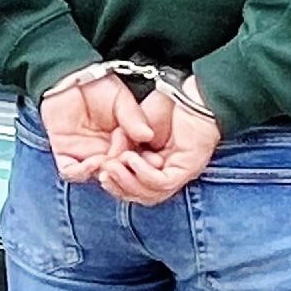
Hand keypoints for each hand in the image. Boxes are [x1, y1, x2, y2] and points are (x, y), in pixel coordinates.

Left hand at [36, 66, 150, 184]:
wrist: (70, 77)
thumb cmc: (97, 85)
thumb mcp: (121, 99)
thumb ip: (133, 117)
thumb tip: (148, 135)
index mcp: (123, 141)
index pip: (134, 160)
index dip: (142, 163)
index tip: (148, 161)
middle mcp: (105, 151)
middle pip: (117, 173)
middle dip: (123, 171)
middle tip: (126, 162)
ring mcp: (85, 154)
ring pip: (96, 176)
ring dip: (104, 173)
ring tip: (108, 162)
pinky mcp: (64, 153)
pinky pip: (70, 172)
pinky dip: (81, 172)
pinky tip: (92, 163)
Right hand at [96, 82, 219, 204]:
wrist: (191, 93)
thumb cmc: (168, 106)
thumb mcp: (137, 129)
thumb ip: (126, 146)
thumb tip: (111, 164)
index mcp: (160, 168)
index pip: (135, 188)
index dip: (115, 183)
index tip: (98, 170)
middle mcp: (171, 175)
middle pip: (142, 196)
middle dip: (118, 188)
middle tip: (102, 174)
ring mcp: (181, 173)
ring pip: (151, 194)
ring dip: (128, 182)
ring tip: (113, 167)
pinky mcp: (188, 168)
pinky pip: (162, 182)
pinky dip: (144, 174)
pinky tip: (131, 160)